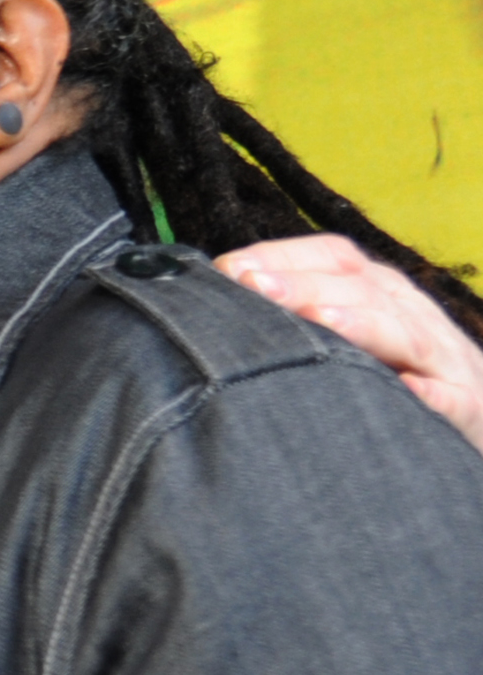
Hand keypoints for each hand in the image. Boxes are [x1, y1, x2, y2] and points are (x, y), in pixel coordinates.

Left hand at [218, 234, 482, 453]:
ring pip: (407, 334)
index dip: (283, 256)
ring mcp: (447, 360)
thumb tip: (217, 308)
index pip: (333, 258)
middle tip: (253, 285)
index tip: (229, 268)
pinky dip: (433, 395)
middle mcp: (413, 315)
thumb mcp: (350, 340)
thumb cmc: (393, 380)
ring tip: (321, 318)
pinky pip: (455, 399)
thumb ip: (297, 322)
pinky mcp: (471, 406)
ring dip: (363, 324)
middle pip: (361, 289)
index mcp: (380, 293)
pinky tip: (410, 391)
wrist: (478, 418)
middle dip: (305, 284)